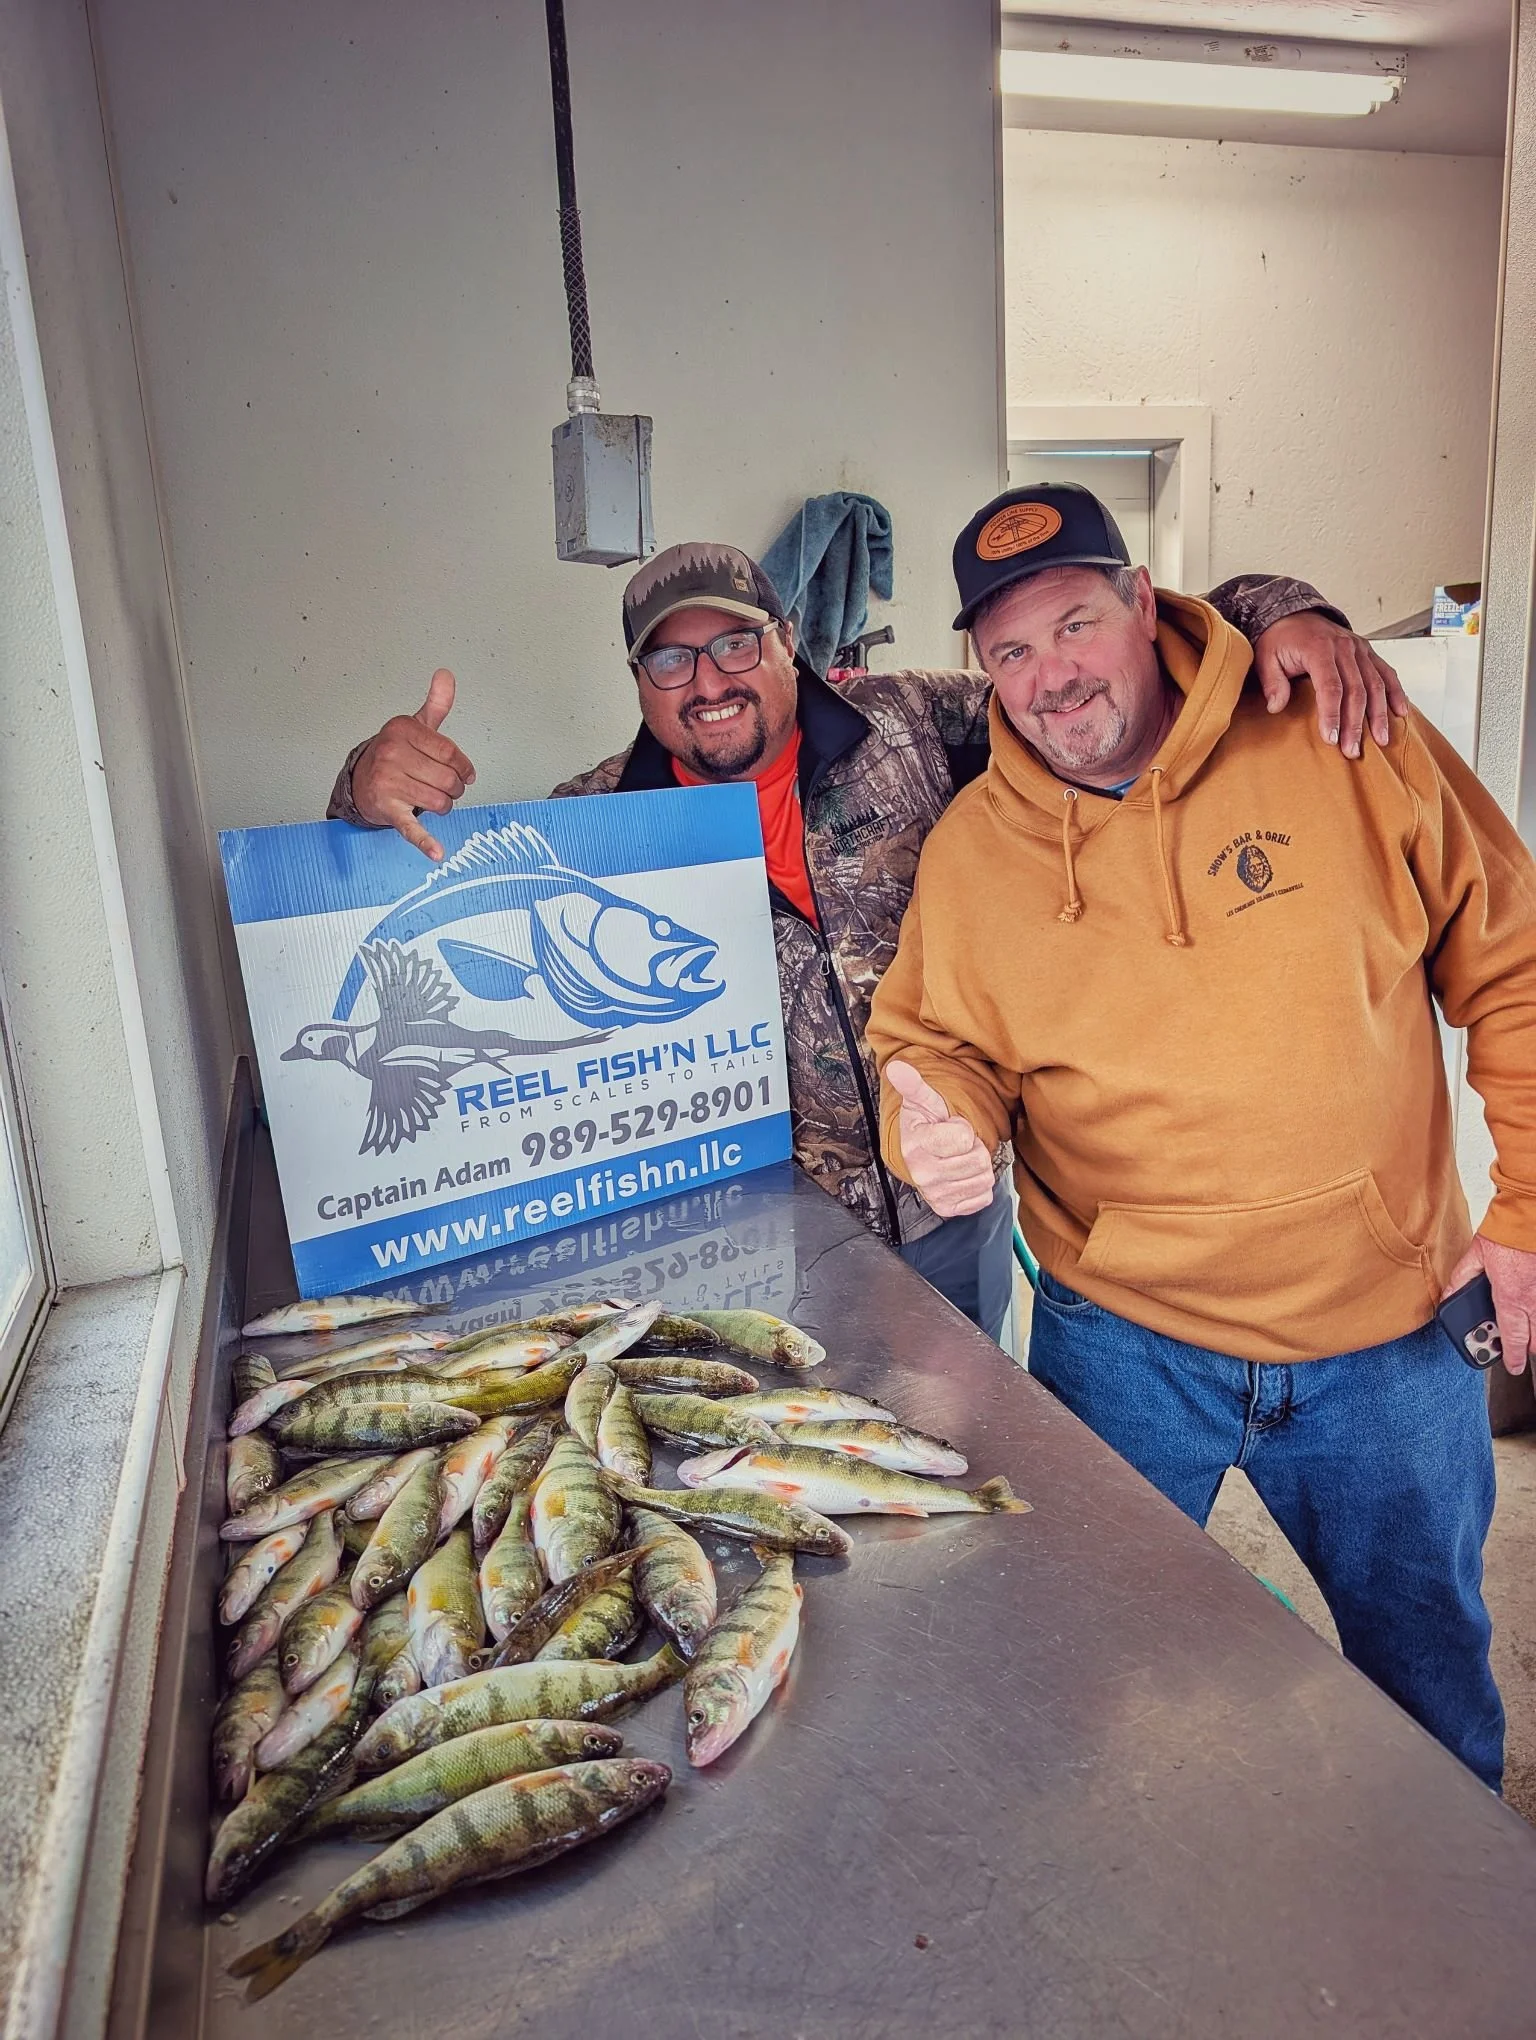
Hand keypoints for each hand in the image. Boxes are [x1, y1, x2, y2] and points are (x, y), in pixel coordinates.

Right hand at [351, 668, 476, 860]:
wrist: (360, 783)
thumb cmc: (394, 755)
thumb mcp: (414, 727)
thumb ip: (435, 704)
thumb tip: (446, 675)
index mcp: (402, 730)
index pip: (451, 752)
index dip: (464, 766)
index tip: (465, 773)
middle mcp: (392, 754)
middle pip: (448, 779)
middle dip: (453, 787)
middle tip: (444, 787)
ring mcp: (388, 782)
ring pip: (440, 802)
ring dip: (444, 805)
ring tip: (432, 798)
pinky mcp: (387, 809)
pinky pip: (411, 827)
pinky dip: (424, 842)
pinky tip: (437, 852)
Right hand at [885, 1060, 994, 1218]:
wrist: (918, 1154)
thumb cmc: (926, 1124)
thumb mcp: (922, 1102)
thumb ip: (913, 1085)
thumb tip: (897, 1067)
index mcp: (916, 1145)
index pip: (964, 1137)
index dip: (963, 1128)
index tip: (950, 1127)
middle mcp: (922, 1174)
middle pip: (978, 1160)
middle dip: (975, 1149)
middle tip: (959, 1145)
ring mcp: (934, 1194)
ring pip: (984, 1180)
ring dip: (978, 1167)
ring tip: (960, 1158)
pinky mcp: (946, 1208)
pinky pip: (983, 1198)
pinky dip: (979, 1187)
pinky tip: (963, 1176)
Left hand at [1251, 612, 1409, 757]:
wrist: (1293, 615)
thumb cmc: (1279, 640)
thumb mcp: (1266, 658)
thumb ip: (1272, 682)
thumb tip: (1276, 707)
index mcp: (1319, 649)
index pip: (1330, 686)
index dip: (1332, 714)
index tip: (1331, 738)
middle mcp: (1344, 647)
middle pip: (1356, 690)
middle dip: (1355, 723)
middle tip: (1352, 750)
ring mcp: (1359, 649)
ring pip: (1376, 684)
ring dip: (1379, 714)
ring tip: (1381, 740)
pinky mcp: (1367, 652)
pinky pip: (1386, 673)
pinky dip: (1396, 692)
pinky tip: (1400, 713)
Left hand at [1443, 1235, 1535, 1375]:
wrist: (1528, 1216)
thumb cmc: (1504, 1234)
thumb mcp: (1474, 1257)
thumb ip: (1460, 1280)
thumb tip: (1448, 1296)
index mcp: (1510, 1299)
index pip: (1513, 1339)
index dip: (1513, 1357)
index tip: (1512, 1366)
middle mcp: (1532, 1301)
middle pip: (1535, 1340)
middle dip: (1525, 1347)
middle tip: (1514, 1346)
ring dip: (1534, 1331)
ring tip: (1523, 1328)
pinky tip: (1529, 1305)